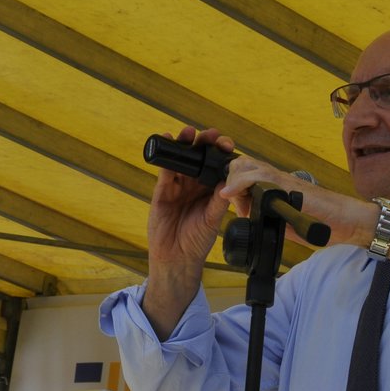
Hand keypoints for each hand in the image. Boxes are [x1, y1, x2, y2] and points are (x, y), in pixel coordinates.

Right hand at [142, 127, 236, 336]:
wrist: (177, 258)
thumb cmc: (197, 241)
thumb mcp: (212, 219)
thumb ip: (218, 201)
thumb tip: (228, 181)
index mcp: (209, 190)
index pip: (215, 166)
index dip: (220, 153)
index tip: (227, 145)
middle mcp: (193, 185)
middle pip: (198, 158)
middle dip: (203, 143)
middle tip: (210, 135)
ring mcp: (177, 186)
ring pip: (180, 160)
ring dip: (184, 144)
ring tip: (188, 132)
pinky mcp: (162, 191)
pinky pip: (164, 171)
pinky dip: (165, 156)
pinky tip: (167, 142)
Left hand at [221, 159, 389, 258]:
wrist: (345, 221)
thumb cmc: (321, 221)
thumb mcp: (285, 220)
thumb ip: (267, 214)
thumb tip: (247, 214)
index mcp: (275, 185)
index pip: (244, 173)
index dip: (232, 184)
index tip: (231, 202)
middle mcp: (276, 177)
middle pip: (241, 164)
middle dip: (230, 179)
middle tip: (232, 200)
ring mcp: (280, 178)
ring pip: (245, 165)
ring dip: (232, 179)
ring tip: (229, 196)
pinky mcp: (285, 184)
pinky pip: (256, 176)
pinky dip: (238, 183)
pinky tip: (228, 194)